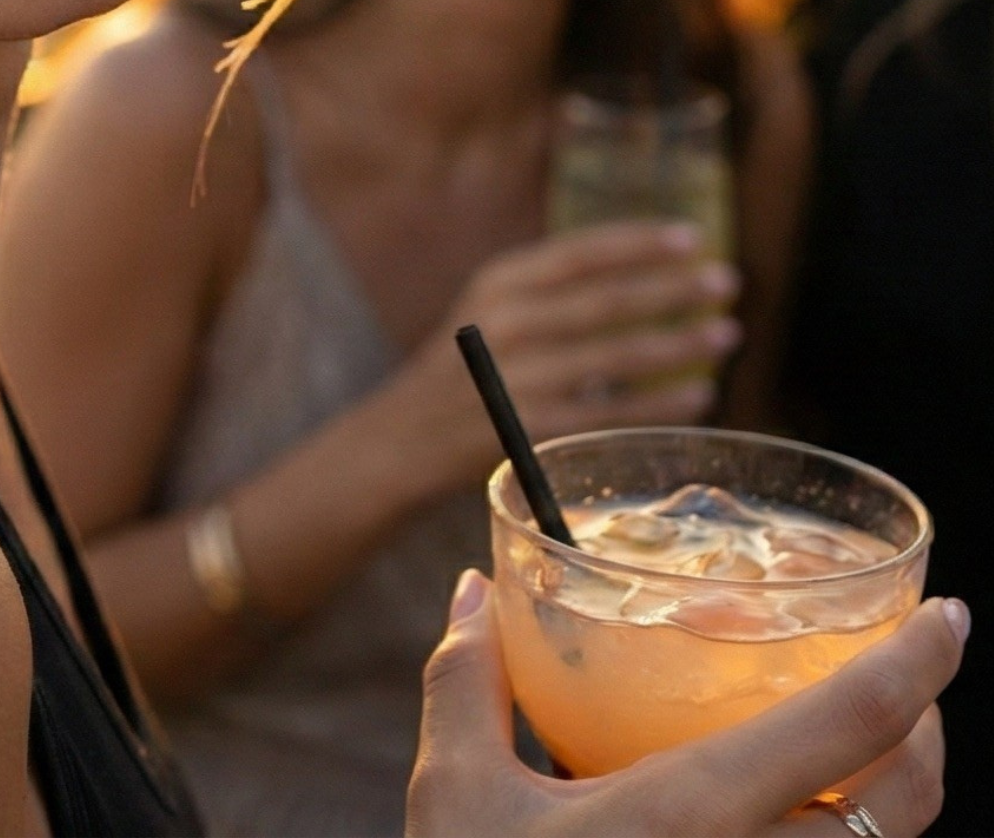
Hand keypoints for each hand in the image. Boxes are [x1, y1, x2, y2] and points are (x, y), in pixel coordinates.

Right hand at [388, 222, 739, 492]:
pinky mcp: (532, 427)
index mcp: (498, 281)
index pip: (579, 252)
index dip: (639, 242)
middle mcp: (506, 322)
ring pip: (617, 355)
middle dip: (674, 289)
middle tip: (728, 282)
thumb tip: (648, 269)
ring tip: (726, 333)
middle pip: (607, 299)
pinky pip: (613, 410)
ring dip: (680, 343)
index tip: (692, 236)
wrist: (407, 434)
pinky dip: (662, 401)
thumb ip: (553, 289)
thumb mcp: (494, 307)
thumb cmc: (471, 364)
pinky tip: (700, 392)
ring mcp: (518, 376)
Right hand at [408, 570, 963, 836]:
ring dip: (888, 802)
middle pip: (903, 805)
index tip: (949, 619)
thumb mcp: (458, 792)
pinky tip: (795, 825)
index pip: (846, 726)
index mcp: (694, 814)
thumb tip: (471, 589)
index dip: (913, 666)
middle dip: (923, 732)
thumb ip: (468, 681)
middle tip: (907, 679)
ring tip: (860, 749)